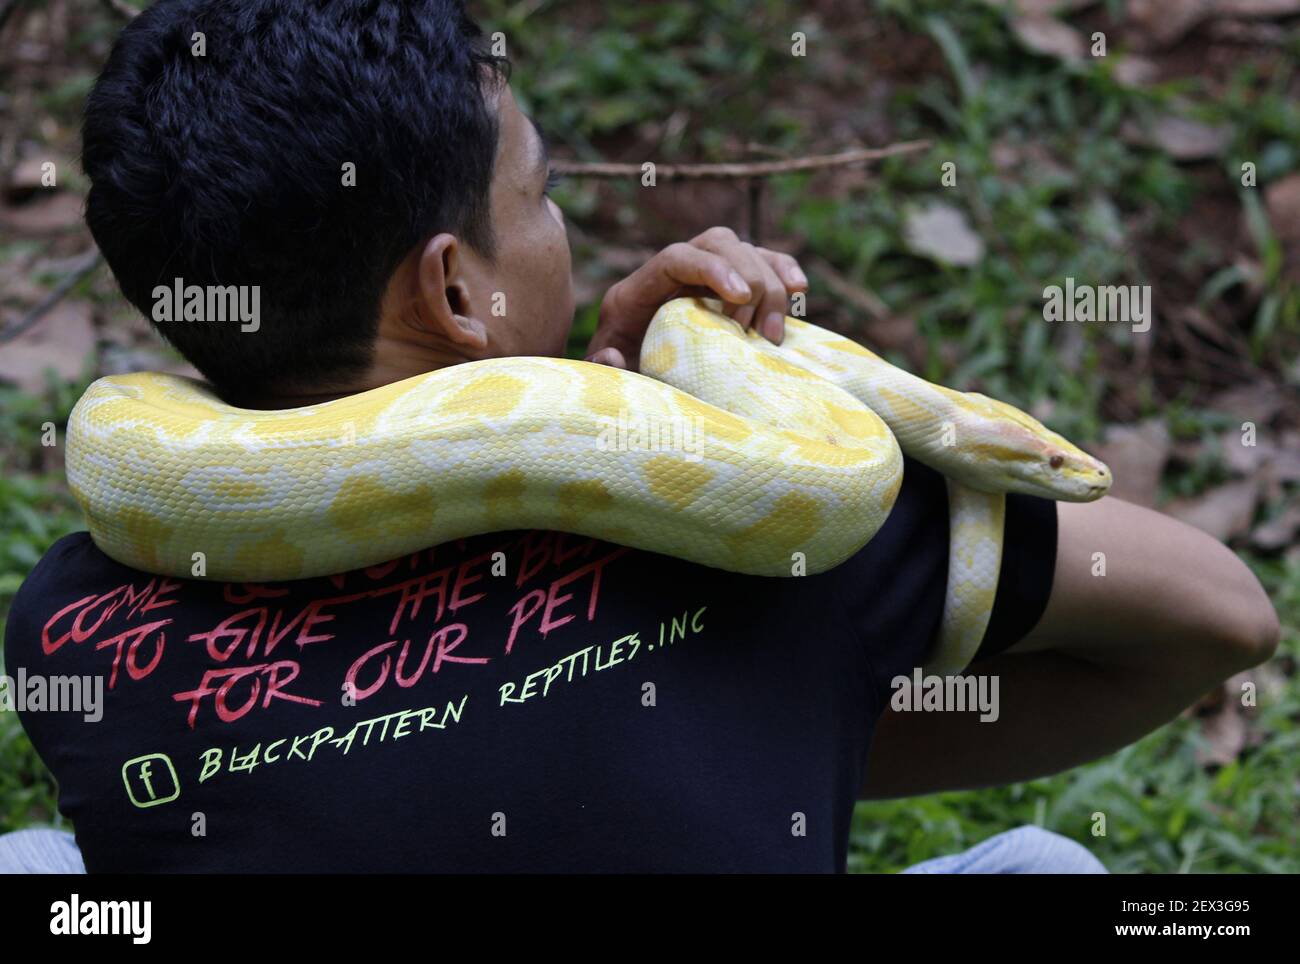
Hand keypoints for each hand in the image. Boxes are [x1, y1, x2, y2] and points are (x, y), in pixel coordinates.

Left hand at [585, 226, 807, 370]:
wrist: (626, 392)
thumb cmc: (617, 390)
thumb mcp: (603, 384)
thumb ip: (604, 371)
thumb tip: (614, 356)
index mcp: (634, 295)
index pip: (677, 257)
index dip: (713, 269)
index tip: (741, 300)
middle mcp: (668, 276)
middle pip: (718, 243)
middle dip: (749, 278)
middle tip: (760, 332)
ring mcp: (700, 278)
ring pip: (744, 249)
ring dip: (770, 282)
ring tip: (774, 333)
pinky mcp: (726, 290)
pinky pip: (762, 263)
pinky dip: (783, 271)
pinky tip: (799, 292)